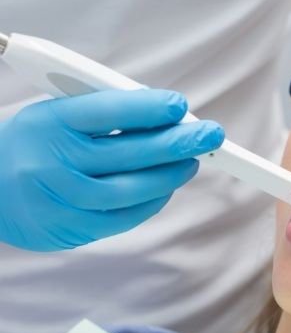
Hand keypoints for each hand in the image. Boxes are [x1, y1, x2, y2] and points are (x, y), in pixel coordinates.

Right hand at [0, 89, 223, 250]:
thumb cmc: (36, 144)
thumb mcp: (58, 115)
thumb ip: (106, 114)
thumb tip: (164, 117)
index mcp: (50, 121)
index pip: (109, 110)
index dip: (149, 108)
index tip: (181, 105)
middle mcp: (55, 160)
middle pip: (130, 151)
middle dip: (179, 142)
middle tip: (211, 134)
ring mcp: (63, 198)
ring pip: (133, 188)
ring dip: (171, 174)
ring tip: (193, 161)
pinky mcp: (72, 227)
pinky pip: (125, 216)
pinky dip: (153, 201)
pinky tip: (168, 186)